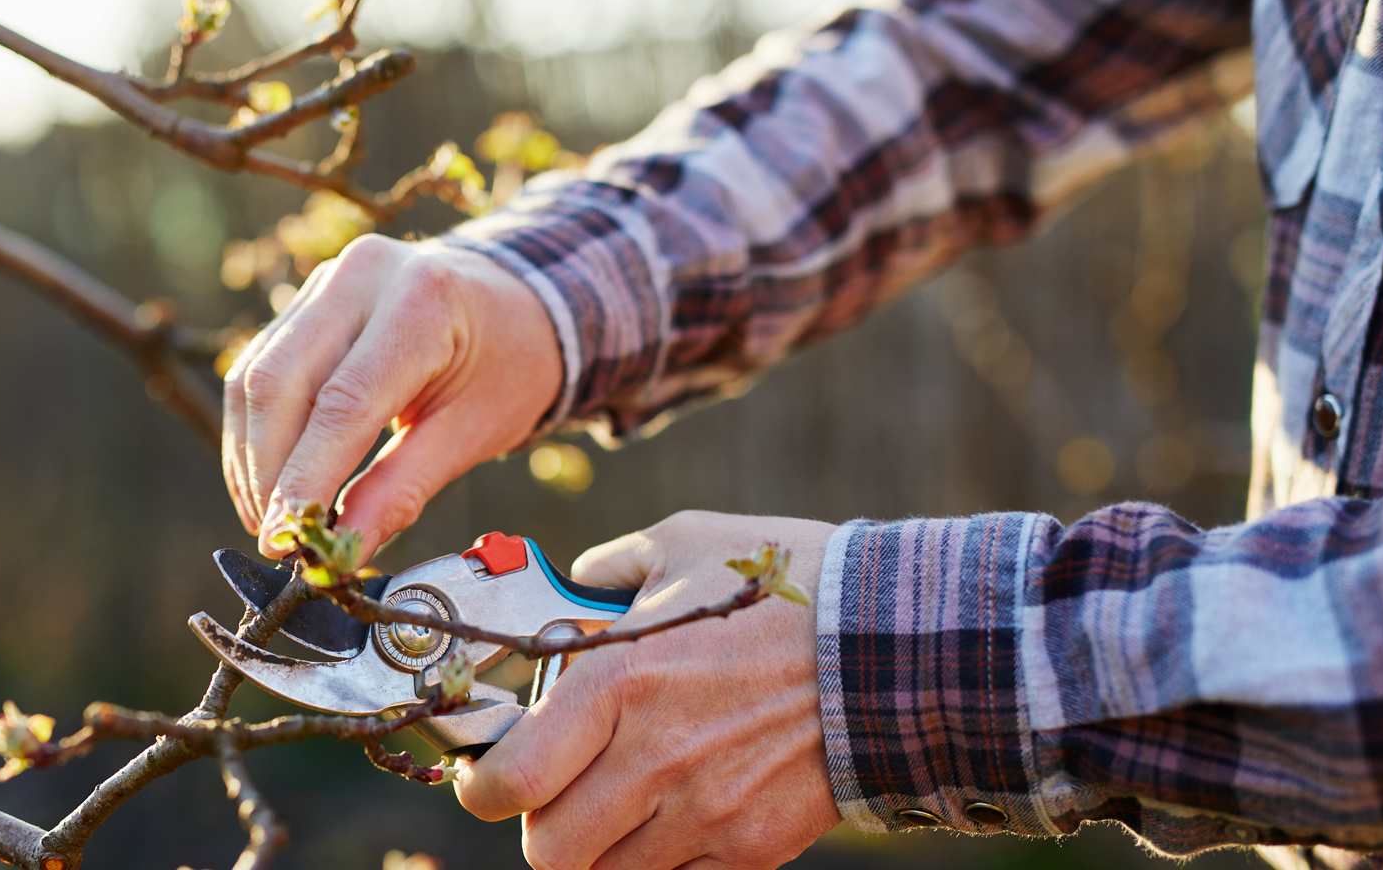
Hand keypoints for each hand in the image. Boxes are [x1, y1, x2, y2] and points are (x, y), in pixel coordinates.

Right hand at [222, 234, 560, 558]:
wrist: (515, 304)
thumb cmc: (506, 367)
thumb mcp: (471, 433)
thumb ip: (403, 490)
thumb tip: (344, 550)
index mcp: (422, 302)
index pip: (343, 402)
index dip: (305, 477)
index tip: (286, 538)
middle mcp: (364, 276)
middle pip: (280, 382)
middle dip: (268, 472)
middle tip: (276, 539)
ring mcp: (328, 280)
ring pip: (256, 376)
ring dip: (251, 457)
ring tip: (269, 520)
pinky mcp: (307, 298)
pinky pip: (259, 367)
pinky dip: (254, 432)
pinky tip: (266, 480)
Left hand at [455, 511, 841, 869]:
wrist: (899, 646)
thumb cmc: (787, 587)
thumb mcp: (686, 544)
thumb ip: (611, 569)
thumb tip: (576, 583)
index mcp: (617, 685)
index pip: (509, 783)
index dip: (482, 789)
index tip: (488, 776)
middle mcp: (652, 761)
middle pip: (550, 851)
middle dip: (542, 825)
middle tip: (558, 792)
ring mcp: (705, 814)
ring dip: (600, 846)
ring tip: (620, 802)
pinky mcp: (752, 848)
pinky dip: (663, 859)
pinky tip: (680, 812)